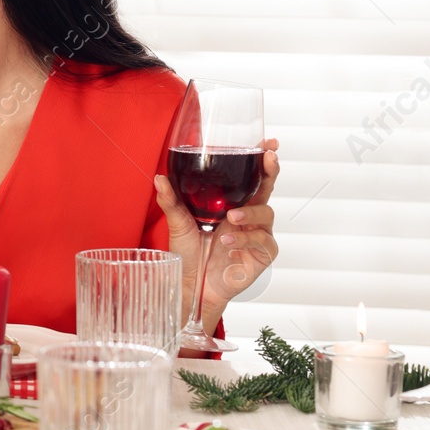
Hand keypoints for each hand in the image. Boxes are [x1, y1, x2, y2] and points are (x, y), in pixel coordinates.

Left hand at [155, 138, 280, 326]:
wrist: (191, 285)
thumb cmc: (188, 254)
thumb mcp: (178, 223)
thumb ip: (171, 200)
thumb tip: (159, 177)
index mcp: (232, 204)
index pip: (250, 178)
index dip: (261, 161)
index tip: (269, 144)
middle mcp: (248, 216)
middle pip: (266, 188)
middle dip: (270, 172)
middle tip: (269, 159)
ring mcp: (257, 234)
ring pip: (266, 213)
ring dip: (250, 212)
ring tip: (231, 217)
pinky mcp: (262, 254)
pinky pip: (262, 240)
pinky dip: (245, 237)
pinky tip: (228, 240)